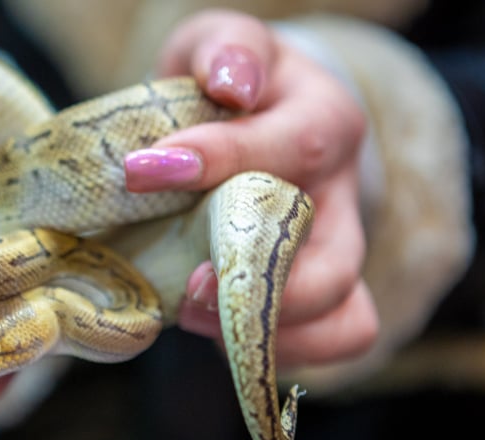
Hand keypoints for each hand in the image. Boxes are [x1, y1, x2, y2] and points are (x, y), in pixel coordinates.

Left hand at [123, 10, 378, 368]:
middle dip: (254, 284)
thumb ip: (227, 50)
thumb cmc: (229, 84)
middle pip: (333, 258)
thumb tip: (230, 82)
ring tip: (191, 315)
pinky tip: (213, 330)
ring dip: (262, 329)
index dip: (220, 162)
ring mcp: (337, 251)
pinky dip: (275, 350)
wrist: (251, 119)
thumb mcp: (223, 44)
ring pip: (340, 312)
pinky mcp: (319, 295)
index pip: (292, 149)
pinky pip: (328, 342)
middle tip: (185, 286)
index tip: (142, 170)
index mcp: (324, 122)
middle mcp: (342, 195)